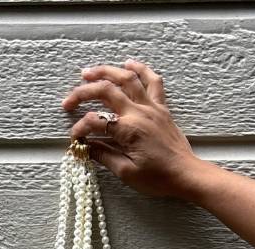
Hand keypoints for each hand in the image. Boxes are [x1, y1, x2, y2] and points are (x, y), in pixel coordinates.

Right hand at [62, 61, 209, 199]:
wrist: (185, 174)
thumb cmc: (158, 178)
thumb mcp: (126, 172)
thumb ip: (104, 156)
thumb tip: (86, 147)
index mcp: (129, 130)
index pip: (95, 122)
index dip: (80, 129)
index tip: (74, 140)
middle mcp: (139, 112)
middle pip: (106, 91)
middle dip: (83, 92)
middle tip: (68, 99)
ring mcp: (152, 107)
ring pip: (127, 78)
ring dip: (106, 71)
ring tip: (89, 72)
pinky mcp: (161, 107)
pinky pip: (152, 81)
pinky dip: (140, 69)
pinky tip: (128, 64)